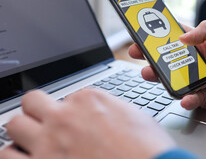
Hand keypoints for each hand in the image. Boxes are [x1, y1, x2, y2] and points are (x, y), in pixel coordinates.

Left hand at [0, 89, 174, 158]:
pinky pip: (7, 156)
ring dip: (22, 133)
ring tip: (31, 142)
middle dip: (37, 111)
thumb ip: (111, 109)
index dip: (70, 110)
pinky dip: (15, 156)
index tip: (75, 120)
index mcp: (89, 100)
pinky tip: (26, 158)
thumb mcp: (135, 116)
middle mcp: (65, 116)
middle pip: (32, 101)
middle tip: (45, 123)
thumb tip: (103, 114)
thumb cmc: (147, 148)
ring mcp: (49, 142)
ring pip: (14, 125)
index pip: (65, 97)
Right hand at [129, 21, 205, 116]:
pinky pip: (187, 97)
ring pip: (171, 78)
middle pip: (166, 57)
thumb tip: (182, 36)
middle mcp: (194, 62)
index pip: (174, 36)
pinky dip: (185, 98)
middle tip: (137, 53)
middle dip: (149, 55)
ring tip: (150, 74)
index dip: (157, 33)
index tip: (142, 31)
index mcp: (200, 44)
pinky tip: (187, 97)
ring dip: (158, 77)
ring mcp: (195, 79)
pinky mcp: (200, 96)